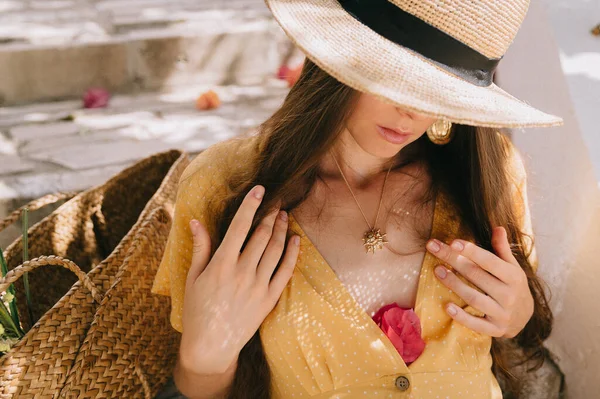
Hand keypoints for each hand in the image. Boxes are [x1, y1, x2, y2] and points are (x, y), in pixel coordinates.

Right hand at [179, 185, 299, 374]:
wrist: (211, 346)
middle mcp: (242, 273)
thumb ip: (200, 248)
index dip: (250, 206)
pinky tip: (295, 240)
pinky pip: (285, 271)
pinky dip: (292, 253)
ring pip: (275, 250)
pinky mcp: (269, 299)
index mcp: (221, 265)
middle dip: (270, 214)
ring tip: (284, 215)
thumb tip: (195, 220)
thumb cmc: (197, 311)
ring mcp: (258, 286)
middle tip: (276, 201)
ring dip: (281, 229)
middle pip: (261, 235)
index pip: (239, 227)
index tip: (259, 189)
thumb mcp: (193, 278)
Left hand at [426, 226, 533, 337]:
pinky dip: (461, 317)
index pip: (489, 261)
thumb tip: (497, 227)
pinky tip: (446, 306)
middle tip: (434, 248)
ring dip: (454, 284)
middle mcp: (509, 295)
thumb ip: (502, 248)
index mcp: (513, 277)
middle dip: (454, 260)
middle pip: (476, 276)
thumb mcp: (512, 267)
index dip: (471, 251)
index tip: (453, 242)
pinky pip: (476, 324)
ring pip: (474, 298)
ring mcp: (502, 313)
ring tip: (437, 271)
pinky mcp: (495, 329)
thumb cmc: (513, 286)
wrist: (526, 318)